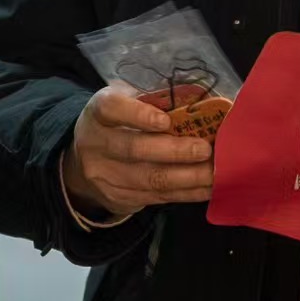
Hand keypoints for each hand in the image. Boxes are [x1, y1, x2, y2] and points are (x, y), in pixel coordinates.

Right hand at [61, 83, 214, 219]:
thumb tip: (200, 104)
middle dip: (174, 151)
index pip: (112, 109)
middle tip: (204, 150)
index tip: (166, 121)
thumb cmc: (117, 123)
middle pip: (134, 149)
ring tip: (214, 172)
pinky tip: (207, 188)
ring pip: (149, 179)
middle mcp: (96, 144)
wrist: (85, 161)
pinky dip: (186, 193)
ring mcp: (105, 176)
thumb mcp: (124, 103)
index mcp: (98, 113)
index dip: (138, 115)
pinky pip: (157, 197)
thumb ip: (153, 102)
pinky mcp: (119, 198)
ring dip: (187, 177)